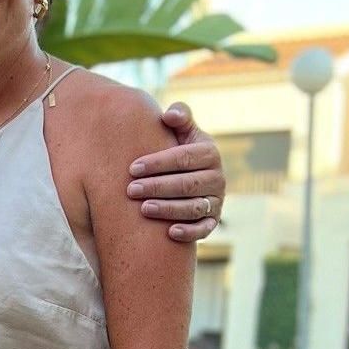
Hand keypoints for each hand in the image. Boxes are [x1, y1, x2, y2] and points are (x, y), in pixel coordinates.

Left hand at [126, 102, 223, 242]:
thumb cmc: (177, 147)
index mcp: (210, 153)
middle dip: (158, 187)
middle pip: (188, 184)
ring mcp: (216, 201)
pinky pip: (205, 229)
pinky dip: (190, 232)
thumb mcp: (182, 131)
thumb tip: (170, 115)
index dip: (158, 163)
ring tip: (143, 209)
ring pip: (194, 208)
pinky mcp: (213, 220)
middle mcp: (217, 178)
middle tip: (131, 190)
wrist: (188, 173)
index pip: (184, 158)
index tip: (132, 168)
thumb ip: (180, 117)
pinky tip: (170, 233)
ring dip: (169, 209)